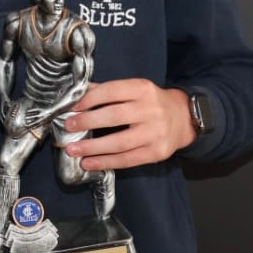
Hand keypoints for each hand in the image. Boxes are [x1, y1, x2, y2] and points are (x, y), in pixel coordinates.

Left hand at [64, 80, 193, 170]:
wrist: (184, 118)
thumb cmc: (151, 102)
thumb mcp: (134, 89)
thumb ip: (108, 91)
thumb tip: (77, 94)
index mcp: (142, 89)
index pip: (112, 91)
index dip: (90, 99)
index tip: (72, 107)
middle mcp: (150, 110)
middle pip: (115, 116)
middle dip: (87, 122)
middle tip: (68, 126)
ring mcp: (155, 133)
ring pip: (119, 142)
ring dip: (92, 147)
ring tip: (73, 149)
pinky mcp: (156, 153)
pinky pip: (127, 159)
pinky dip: (105, 162)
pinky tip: (89, 163)